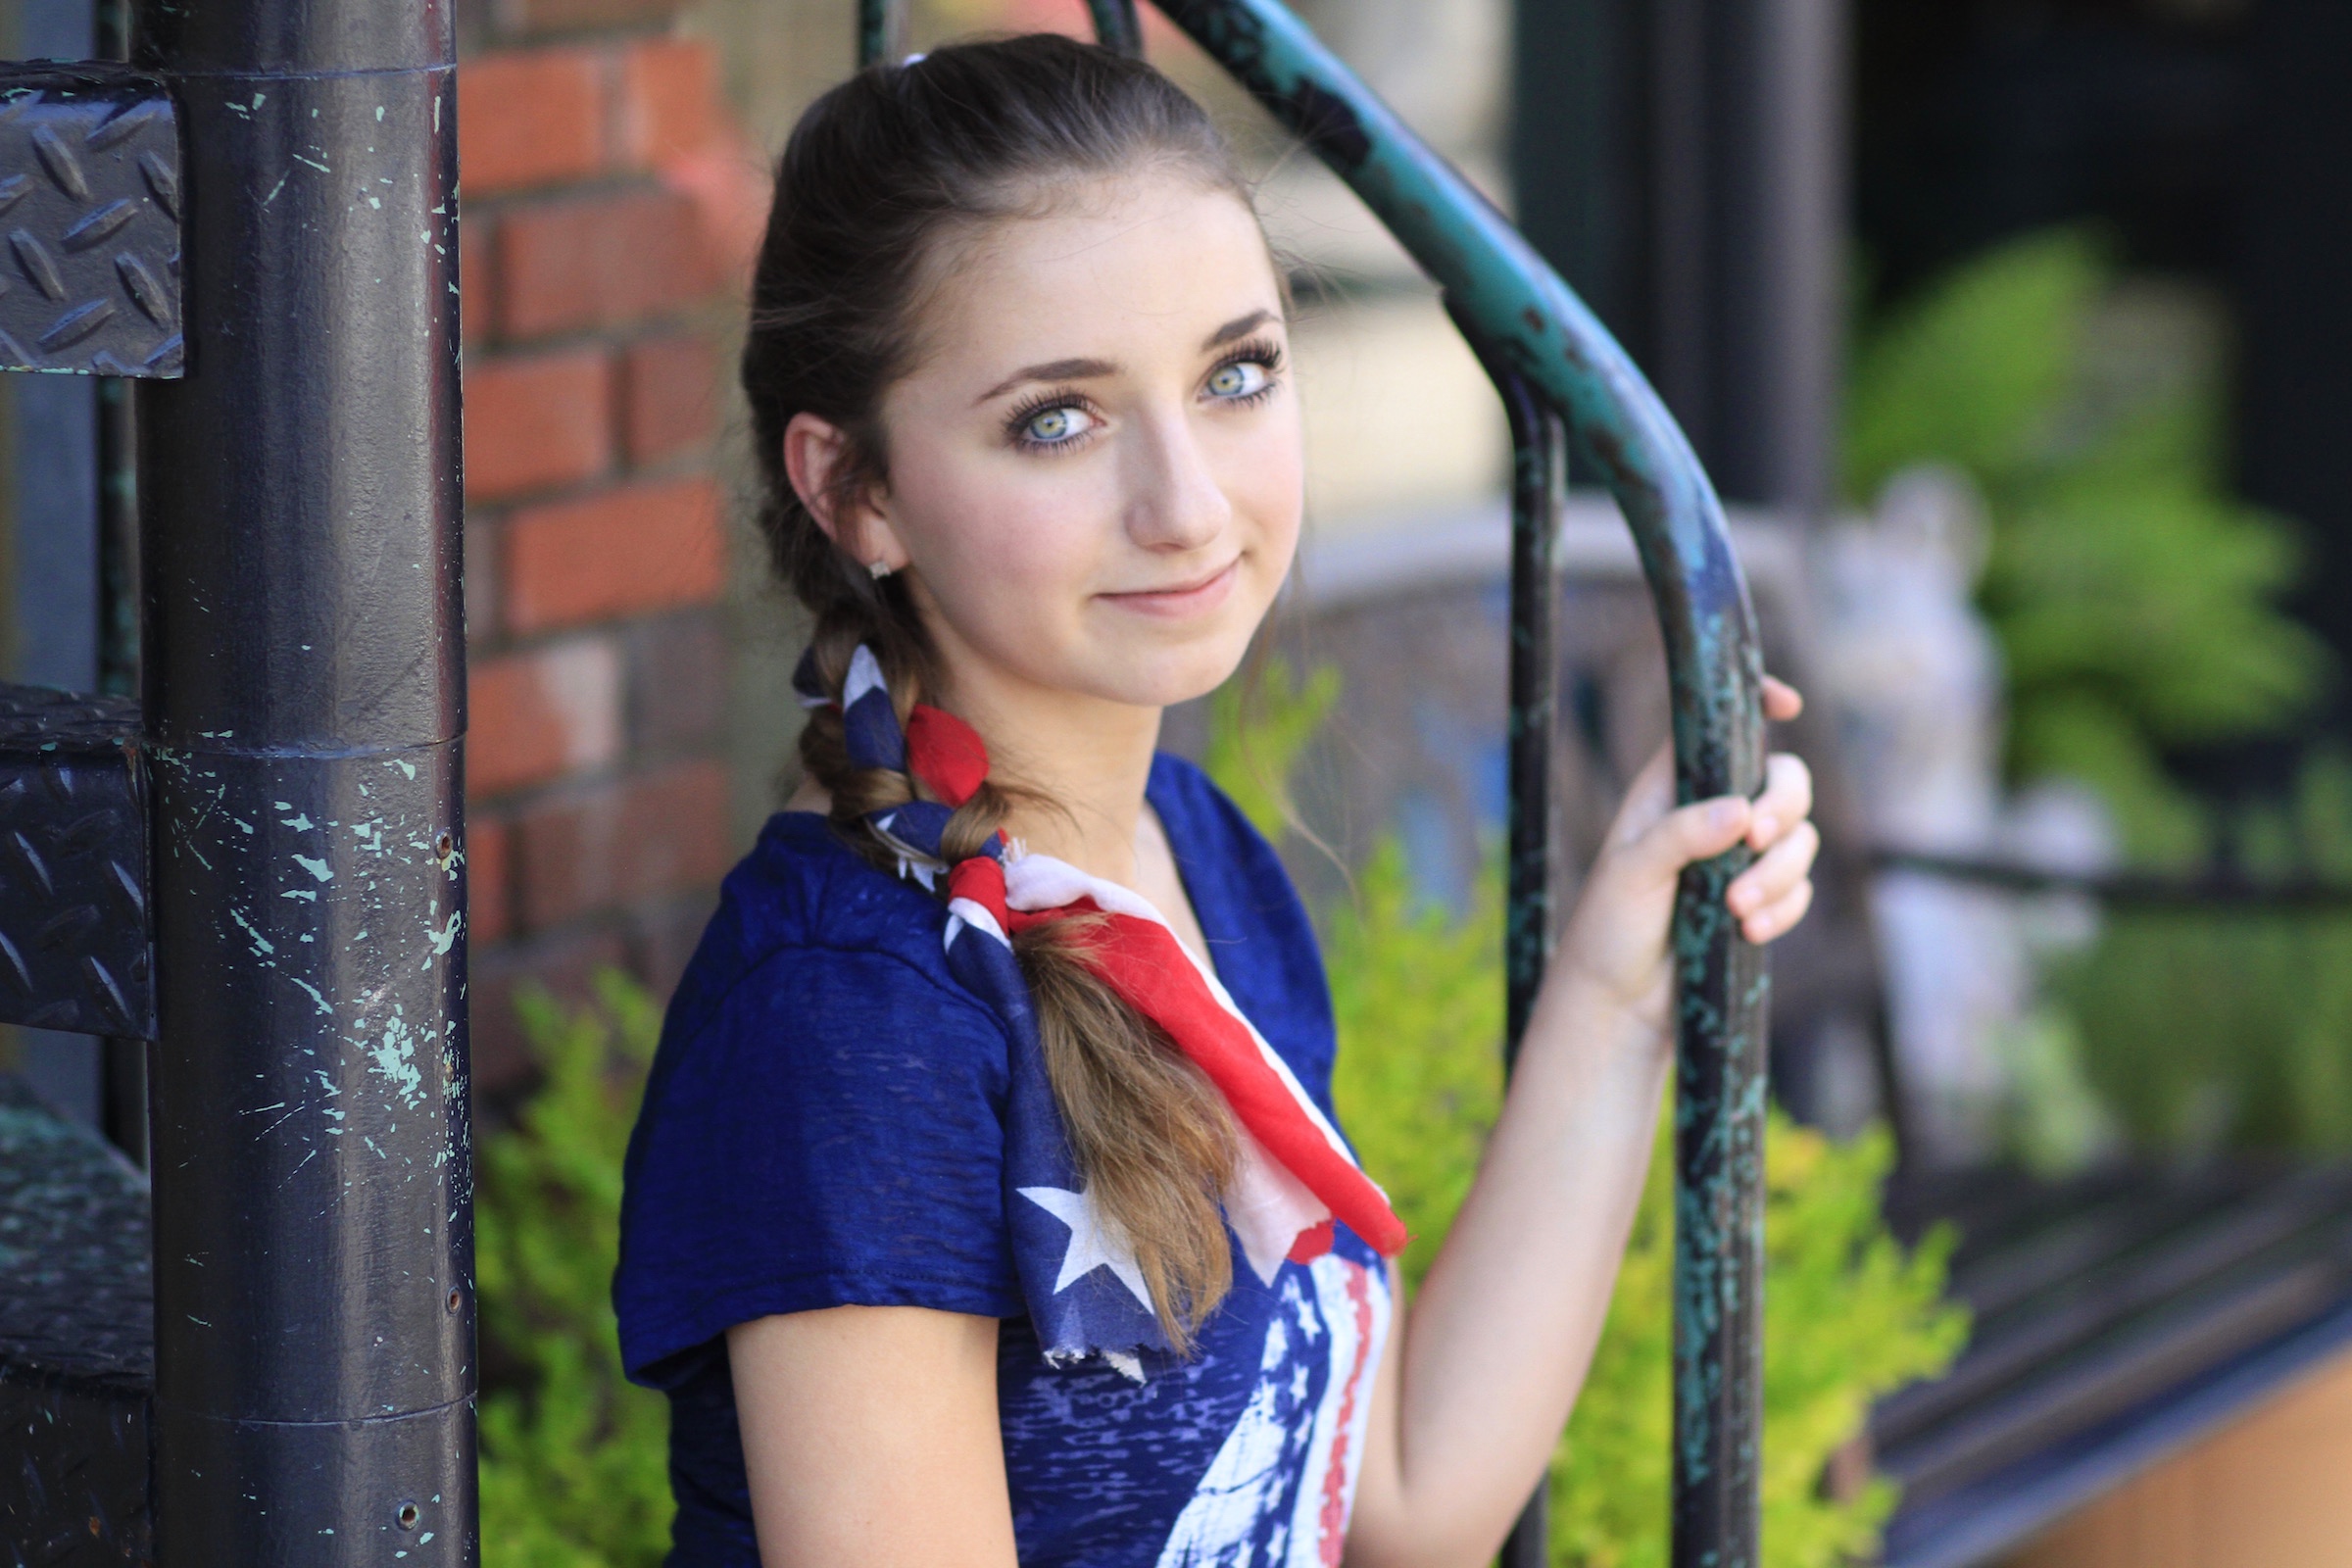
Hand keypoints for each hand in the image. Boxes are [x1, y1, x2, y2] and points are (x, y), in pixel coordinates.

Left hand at [1553, 678, 1816, 1030]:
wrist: (1619, 1003)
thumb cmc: (1609, 927)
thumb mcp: (1631, 872)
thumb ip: (1681, 835)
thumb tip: (1740, 811)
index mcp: (1671, 788)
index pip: (1719, 727)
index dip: (1755, 702)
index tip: (1788, 704)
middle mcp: (1711, 815)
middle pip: (1783, 778)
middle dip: (1784, 805)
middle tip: (1757, 839)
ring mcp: (1740, 858)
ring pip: (1800, 838)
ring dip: (1781, 872)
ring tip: (1737, 908)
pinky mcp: (1759, 900)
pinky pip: (1799, 889)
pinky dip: (1784, 906)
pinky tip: (1749, 931)